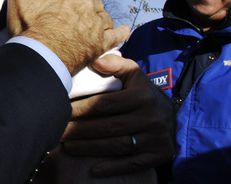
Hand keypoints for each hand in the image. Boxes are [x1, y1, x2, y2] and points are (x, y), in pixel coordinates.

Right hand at [6, 0, 128, 74]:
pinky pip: (117, 35)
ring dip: (98, 20)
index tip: (63, 5)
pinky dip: (121, 33)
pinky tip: (123, 31)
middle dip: (85, 8)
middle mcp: (85, 4)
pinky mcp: (101, 43)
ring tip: (91, 26)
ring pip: (103, 17)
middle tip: (73, 18)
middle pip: (91, 2)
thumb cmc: (28, 27)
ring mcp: (95, 24)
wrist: (38, 56)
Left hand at [61, 54, 175, 175]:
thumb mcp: (134, 74)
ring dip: (89, 148)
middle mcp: (151, 118)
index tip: (62, 111)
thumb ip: (116, 64)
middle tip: (58, 132)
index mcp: (142, 96)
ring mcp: (155, 138)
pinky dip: (112, 168)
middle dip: (80, 130)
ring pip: (117, 146)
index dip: (81, 108)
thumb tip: (95, 61)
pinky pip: (132, 163)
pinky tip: (93, 170)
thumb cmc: (143, 92)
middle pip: (108, 127)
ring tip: (68, 147)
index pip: (105, 104)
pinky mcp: (158, 155)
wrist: (173, 115)